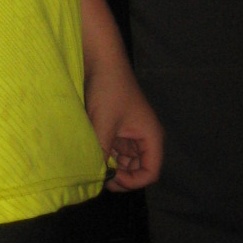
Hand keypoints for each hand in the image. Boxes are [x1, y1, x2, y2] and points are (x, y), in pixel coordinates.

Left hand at [86, 67, 163, 192]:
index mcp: (151, 137)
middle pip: (138, 168)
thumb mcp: (104, 124)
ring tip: (94, 163)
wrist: (101, 61)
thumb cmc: (108, 90)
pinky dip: (106, 153)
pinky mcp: (118, 126)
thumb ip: (102, 152)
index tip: (111, 178)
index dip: (132, 181)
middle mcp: (144, 137)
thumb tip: (97, 176)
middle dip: (121, 175)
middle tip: (99, 176)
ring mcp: (131, 132)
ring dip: (112, 164)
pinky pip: (116, 148)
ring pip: (125, 160)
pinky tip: (92, 151)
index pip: (150, 172)